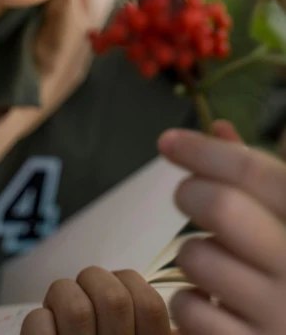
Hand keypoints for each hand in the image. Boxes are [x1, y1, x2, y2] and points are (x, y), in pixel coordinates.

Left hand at [21, 267, 172, 334]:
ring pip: (71, 301)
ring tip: (63, 310)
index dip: (129, 282)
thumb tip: (169, 322)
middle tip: (87, 296)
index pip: (149, 303)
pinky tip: (48, 333)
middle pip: (111, 296)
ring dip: (62, 294)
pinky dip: (40, 319)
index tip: (117, 291)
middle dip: (93, 281)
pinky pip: (39, 322)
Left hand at [158, 120, 285, 334]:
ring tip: (214, 263)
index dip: (203, 150)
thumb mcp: (282, 218)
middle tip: (188, 198)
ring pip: (198, 258)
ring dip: (192, 255)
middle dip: (191, 194)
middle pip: (221, 206)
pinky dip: (189, 303)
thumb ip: (257, 177)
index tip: (166, 141)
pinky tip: (214, 306)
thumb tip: (222, 126)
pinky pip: (190, 309)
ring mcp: (281, 314)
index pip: (254, 171)